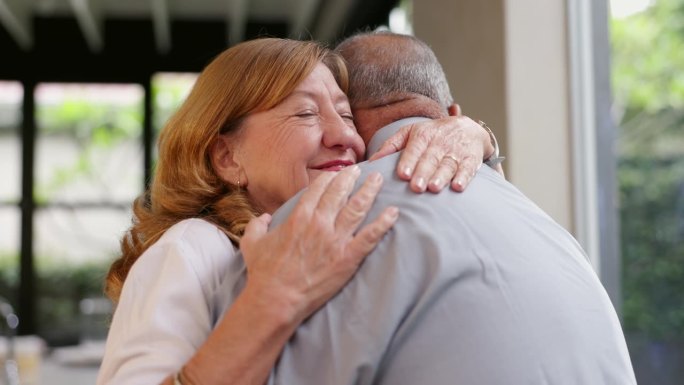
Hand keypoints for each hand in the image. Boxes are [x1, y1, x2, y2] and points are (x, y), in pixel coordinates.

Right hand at [239, 166, 398, 321]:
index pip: (318, 188)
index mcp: (299, 217)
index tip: (337, 173)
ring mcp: (336, 240)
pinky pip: (371, 236)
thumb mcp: (252, 243)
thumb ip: (257, 225)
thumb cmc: (263, 273)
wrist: (276, 299)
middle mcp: (319, 223)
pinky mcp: (348, 258)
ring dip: (370, 191)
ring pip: (358, 208)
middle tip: (360, 170)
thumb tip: (264, 218)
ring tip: (379, 180)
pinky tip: (394, 212)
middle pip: (341, 192)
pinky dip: (384, 222)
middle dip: (352, 177)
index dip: (329, 177)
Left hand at [368, 116, 494, 192]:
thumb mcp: (410, 133)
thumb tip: (371, 161)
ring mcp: (456, 150)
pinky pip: (468, 168)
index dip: (409, 161)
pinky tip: (457, 187)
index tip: (402, 174)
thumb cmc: (432, 135)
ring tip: (434, 187)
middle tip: (416, 187)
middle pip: (430, 159)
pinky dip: (464, 177)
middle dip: (423, 172)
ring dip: (441, 176)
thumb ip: (390, 146)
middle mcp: (439, 142)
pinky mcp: (471, 158)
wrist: (468, 128)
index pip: (414, 149)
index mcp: (422, 135)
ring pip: (448, 164)